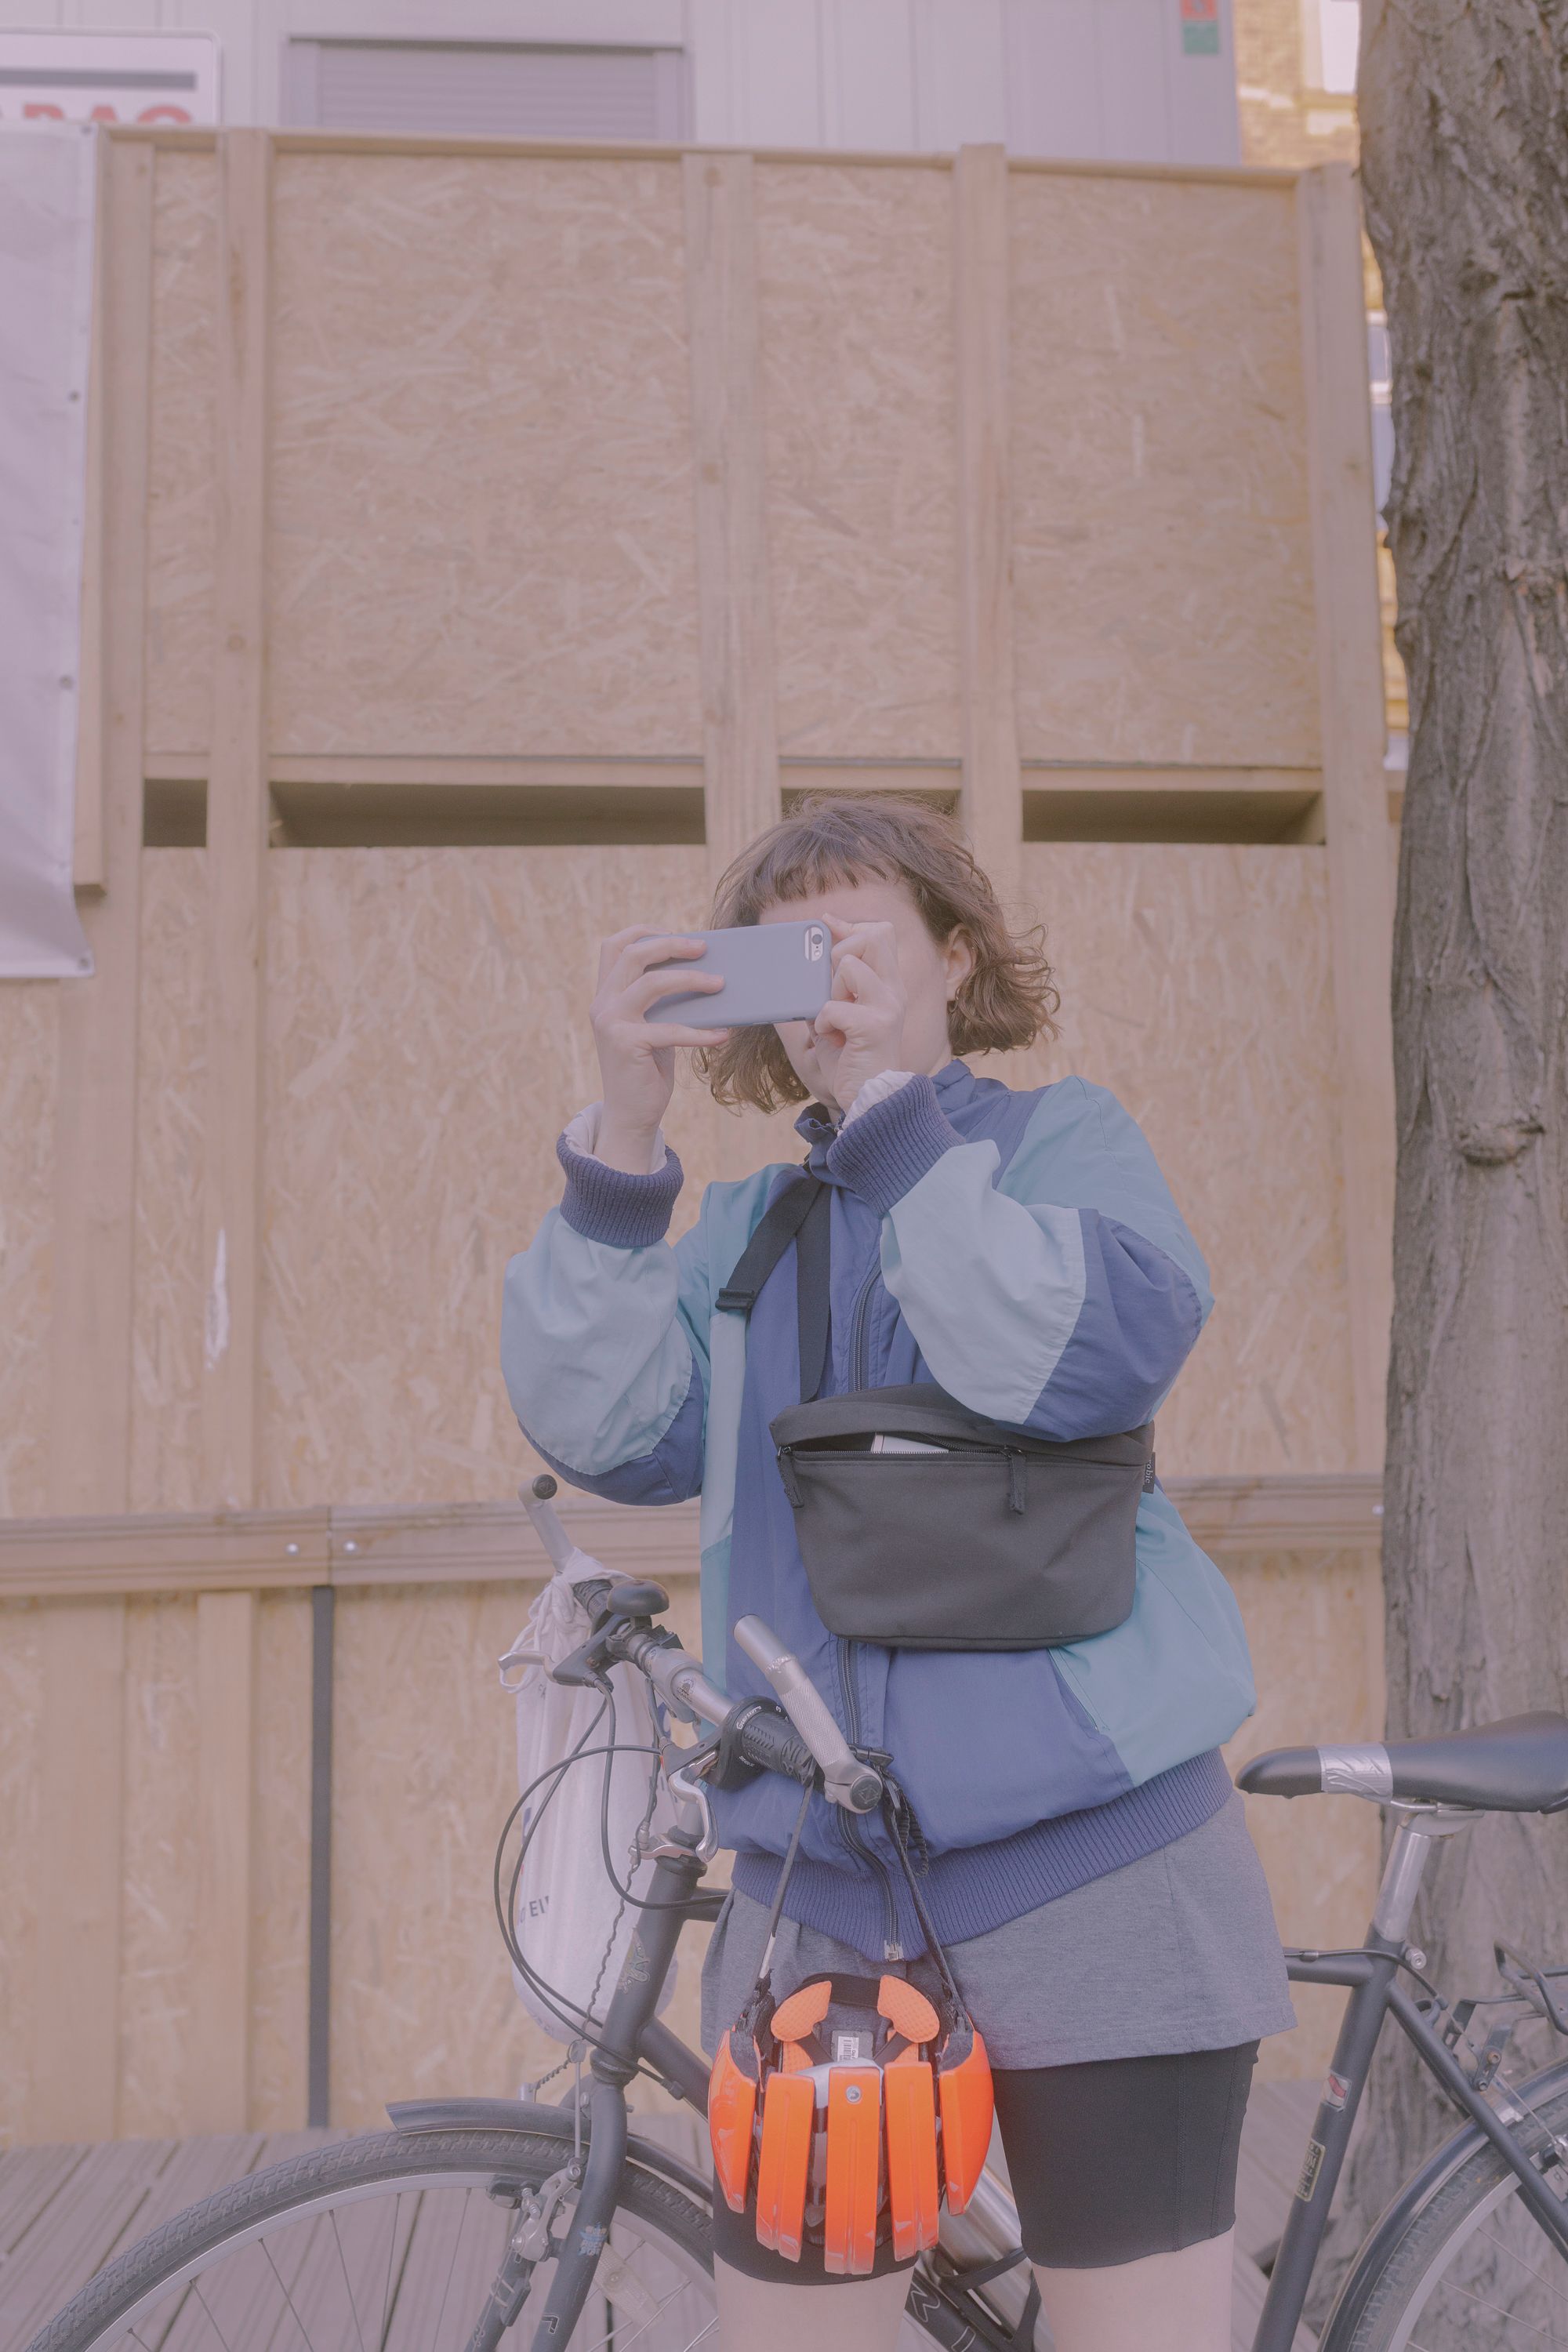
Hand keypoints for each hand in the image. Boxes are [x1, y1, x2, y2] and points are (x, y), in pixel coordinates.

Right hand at [589, 928, 727, 1172]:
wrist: (631, 1116)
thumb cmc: (648, 1069)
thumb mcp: (653, 1027)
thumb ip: (664, 1002)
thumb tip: (706, 974)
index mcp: (606, 995)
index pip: (614, 947)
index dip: (643, 931)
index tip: (675, 933)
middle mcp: (603, 1004)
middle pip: (634, 954)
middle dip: (672, 945)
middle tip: (705, 948)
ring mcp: (611, 1023)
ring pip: (652, 983)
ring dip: (691, 980)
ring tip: (720, 984)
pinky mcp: (626, 1044)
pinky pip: (671, 1029)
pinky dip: (701, 1032)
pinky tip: (723, 1035)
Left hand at [812, 916, 906, 1109]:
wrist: (869, 1100)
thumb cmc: (851, 1059)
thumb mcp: (838, 1015)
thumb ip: (829, 988)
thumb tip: (806, 964)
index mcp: (887, 985)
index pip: (880, 933)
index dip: (850, 926)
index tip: (826, 927)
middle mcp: (893, 991)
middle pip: (872, 937)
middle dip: (839, 952)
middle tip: (829, 986)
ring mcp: (886, 1008)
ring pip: (850, 967)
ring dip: (829, 989)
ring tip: (831, 1016)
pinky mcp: (874, 1028)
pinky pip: (834, 1007)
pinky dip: (822, 1022)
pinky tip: (830, 1037)